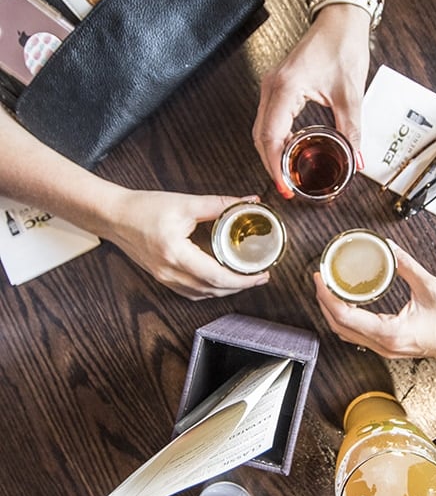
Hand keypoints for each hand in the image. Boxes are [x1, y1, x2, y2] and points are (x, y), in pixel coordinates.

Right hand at [100, 191, 269, 299]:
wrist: (114, 216)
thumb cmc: (143, 208)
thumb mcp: (185, 203)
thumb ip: (220, 204)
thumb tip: (248, 202)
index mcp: (177, 255)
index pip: (218, 277)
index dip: (244, 279)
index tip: (262, 274)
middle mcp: (170, 273)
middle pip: (213, 290)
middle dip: (240, 286)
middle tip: (260, 276)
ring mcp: (165, 278)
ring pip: (203, 294)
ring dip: (225, 289)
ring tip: (244, 278)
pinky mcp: (162, 277)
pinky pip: (191, 292)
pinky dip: (209, 289)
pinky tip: (219, 280)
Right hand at [253, 5, 370, 191]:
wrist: (340, 20)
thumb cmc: (342, 45)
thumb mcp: (350, 93)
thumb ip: (352, 129)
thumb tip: (355, 158)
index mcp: (287, 87)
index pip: (271, 136)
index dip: (274, 165)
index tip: (284, 185)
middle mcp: (273, 87)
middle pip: (260, 136)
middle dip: (271, 164)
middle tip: (286, 186)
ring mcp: (272, 86)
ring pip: (261, 129)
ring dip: (271, 152)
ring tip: (287, 173)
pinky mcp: (278, 86)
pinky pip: (269, 118)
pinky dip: (275, 138)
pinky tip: (290, 150)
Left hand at [314, 243, 435, 362]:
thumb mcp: (431, 287)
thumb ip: (406, 265)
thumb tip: (388, 247)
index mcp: (390, 333)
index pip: (344, 317)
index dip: (326, 296)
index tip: (319, 278)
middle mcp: (384, 345)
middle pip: (339, 327)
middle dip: (324, 302)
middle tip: (320, 278)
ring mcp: (387, 349)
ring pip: (347, 333)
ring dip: (333, 312)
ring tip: (329, 288)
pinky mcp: (391, 346)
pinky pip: (359, 334)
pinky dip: (347, 318)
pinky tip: (349, 302)